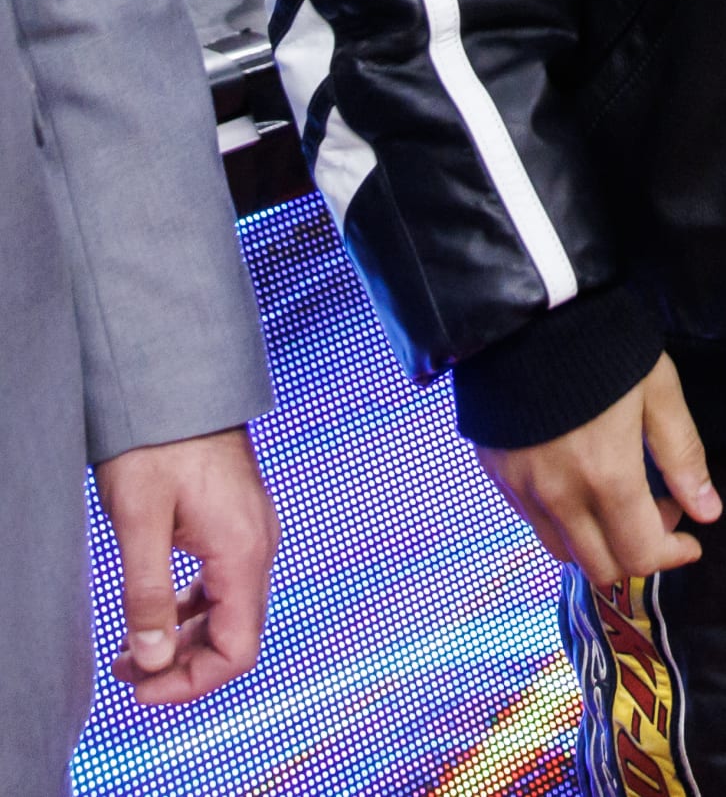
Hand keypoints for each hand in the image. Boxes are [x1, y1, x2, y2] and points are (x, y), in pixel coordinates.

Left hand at [95, 426, 276, 706]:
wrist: (176, 379)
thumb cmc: (157, 442)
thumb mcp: (139, 521)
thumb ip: (147, 595)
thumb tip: (151, 661)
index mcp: (243, 550)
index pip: (237, 649)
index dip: (191, 683)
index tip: (142, 688)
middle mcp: (259, 544)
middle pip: (236, 635)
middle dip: (183, 665)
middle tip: (125, 672)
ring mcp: (253, 530)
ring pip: (229, 611)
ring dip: (185, 640)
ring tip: (129, 650)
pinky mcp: (238, 520)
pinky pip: (223, 583)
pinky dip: (191, 610)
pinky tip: (154, 611)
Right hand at [478, 354, 720, 588]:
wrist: (530, 310)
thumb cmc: (605, 344)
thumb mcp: (658, 390)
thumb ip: (682, 456)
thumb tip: (708, 512)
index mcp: (606, 477)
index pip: (640, 556)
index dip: (672, 555)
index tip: (690, 538)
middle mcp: (559, 497)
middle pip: (601, 567)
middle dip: (638, 553)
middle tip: (657, 509)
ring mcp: (522, 489)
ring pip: (563, 552)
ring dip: (598, 542)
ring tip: (618, 498)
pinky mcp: (498, 474)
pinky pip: (533, 523)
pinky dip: (563, 523)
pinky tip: (579, 483)